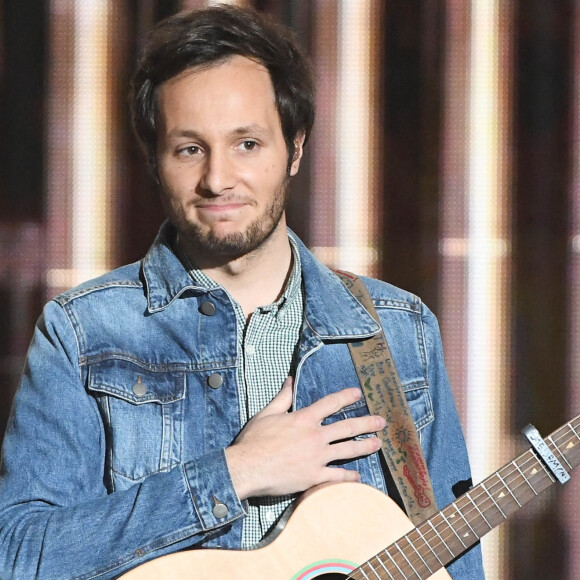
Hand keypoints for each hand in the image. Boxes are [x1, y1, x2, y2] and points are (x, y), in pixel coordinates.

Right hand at [225, 378, 385, 499]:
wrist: (247, 467)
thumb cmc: (254, 440)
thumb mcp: (267, 414)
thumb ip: (282, 397)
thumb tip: (290, 380)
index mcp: (304, 419)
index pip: (330, 403)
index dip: (346, 397)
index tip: (358, 394)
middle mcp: (315, 436)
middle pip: (347, 427)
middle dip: (366, 423)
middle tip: (381, 421)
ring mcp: (316, 457)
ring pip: (347, 450)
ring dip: (365, 446)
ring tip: (377, 443)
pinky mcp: (313, 477)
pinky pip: (336, 477)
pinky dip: (348, 477)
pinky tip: (358, 476)